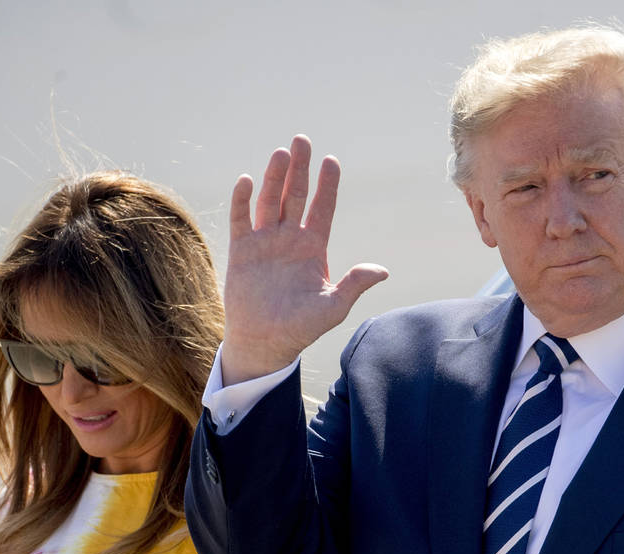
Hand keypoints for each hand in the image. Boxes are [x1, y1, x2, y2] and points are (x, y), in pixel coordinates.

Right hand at [221, 135, 387, 383]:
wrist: (265, 342)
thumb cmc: (301, 328)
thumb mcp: (333, 307)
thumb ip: (354, 285)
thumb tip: (382, 271)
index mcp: (314, 248)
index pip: (322, 209)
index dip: (327, 186)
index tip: (332, 162)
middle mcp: (290, 239)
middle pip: (295, 196)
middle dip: (300, 169)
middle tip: (302, 140)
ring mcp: (265, 242)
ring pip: (270, 202)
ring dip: (274, 178)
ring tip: (280, 153)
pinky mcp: (242, 250)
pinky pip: (241, 220)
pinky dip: (242, 200)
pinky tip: (245, 180)